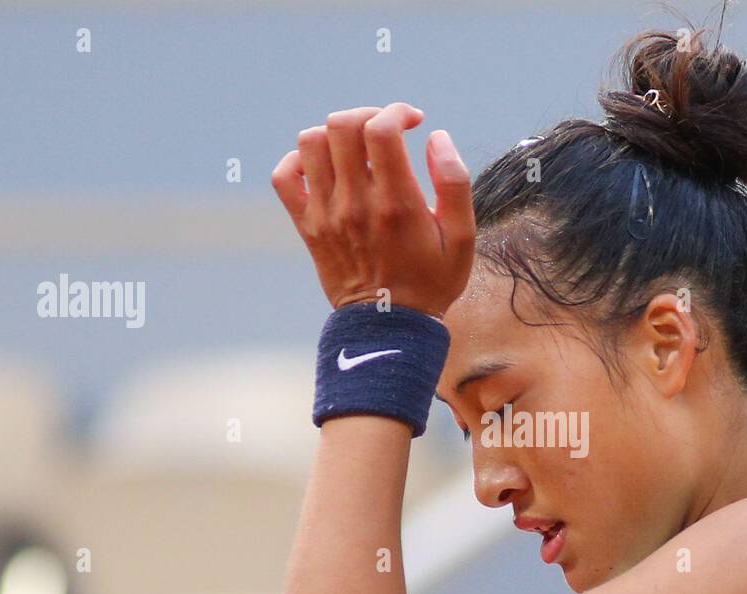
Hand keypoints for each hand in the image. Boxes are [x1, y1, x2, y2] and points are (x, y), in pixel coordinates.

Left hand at [272, 103, 475, 318]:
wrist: (389, 327)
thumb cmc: (432, 281)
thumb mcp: (462, 237)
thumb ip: (454, 183)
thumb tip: (436, 137)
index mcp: (397, 203)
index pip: (381, 129)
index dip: (398, 112)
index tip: (414, 121)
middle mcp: (355, 204)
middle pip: (342, 126)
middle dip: (368, 114)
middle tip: (386, 130)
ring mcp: (326, 214)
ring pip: (311, 142)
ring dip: (335, 133)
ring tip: (356, 148)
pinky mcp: (307, 226)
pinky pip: (284, 176)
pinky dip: (299, 160)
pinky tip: (325, 168)